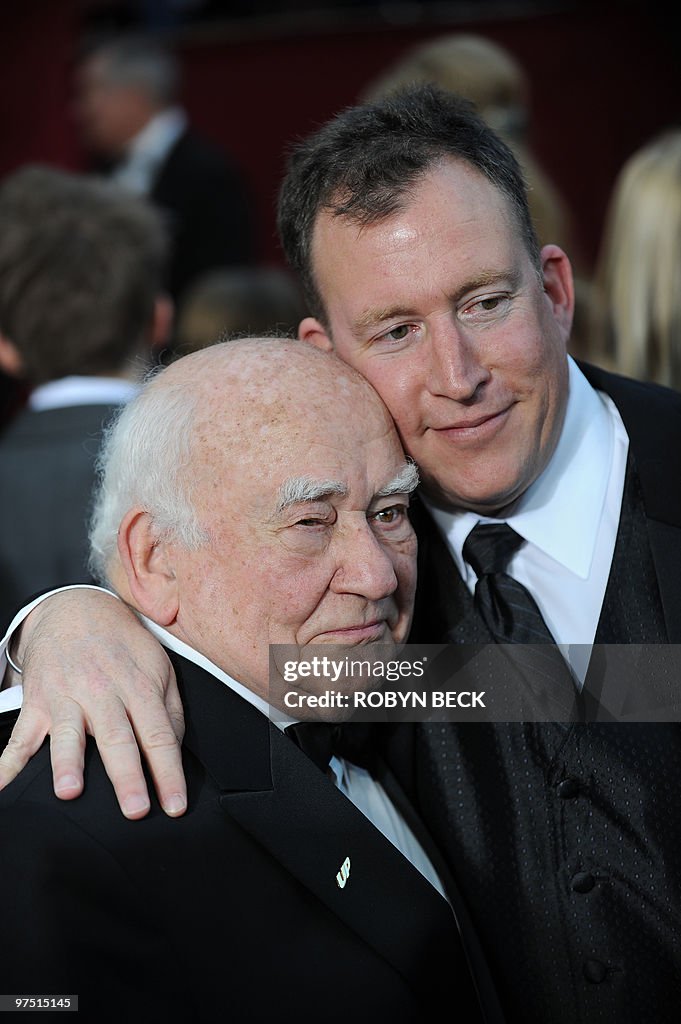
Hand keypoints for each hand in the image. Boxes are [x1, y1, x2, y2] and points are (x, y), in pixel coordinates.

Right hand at [0, 590, 185, 818]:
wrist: (75, 608)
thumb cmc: (122, 645)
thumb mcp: (159, 666)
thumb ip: (171, 709)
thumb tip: (174, 749)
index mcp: (139, 685)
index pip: (159, 735)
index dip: (168, 772)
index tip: (175, 805)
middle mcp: (103, 691)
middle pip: (117, 738)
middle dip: (126, 776)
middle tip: (135, 809)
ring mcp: (67, 697)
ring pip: (68, 734)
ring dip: (67, 762)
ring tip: (70, 791)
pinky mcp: (37, 702)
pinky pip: (21, 736)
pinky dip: (8, 763)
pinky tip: (3, 785)